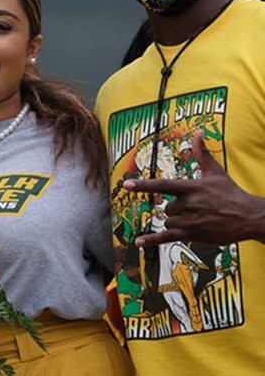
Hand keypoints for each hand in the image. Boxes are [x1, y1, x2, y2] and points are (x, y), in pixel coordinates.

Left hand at [128, 131, 264, 246]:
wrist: (249, 217)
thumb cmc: (231, 193)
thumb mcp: (216, 172)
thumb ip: (202, 153)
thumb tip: (198, 132)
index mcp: (191, 188)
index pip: (162, 185)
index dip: (143, 185)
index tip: (126, 185)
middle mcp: (189, 204)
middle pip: (166, 208)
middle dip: (175, 209)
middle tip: (196, 209)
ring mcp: (190, 221)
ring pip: (168, 221)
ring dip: (175, 222)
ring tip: (196, 219)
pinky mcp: (193, 235)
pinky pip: (167, 238)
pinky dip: (152, 240)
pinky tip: (139, 242)